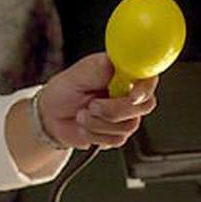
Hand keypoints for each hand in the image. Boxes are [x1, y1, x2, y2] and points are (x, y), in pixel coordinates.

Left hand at [39, 53, 158, 149]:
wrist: (52, 117)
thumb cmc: (64, 91)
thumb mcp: (76, 75)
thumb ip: (97, 69)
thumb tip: (113, 62)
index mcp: (122, 73)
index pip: (148, 77)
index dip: (145, 88)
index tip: (132, 96)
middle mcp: (128, 93)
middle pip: (144, 105)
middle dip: (115, 110)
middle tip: (92, 105)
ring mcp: (125, 115)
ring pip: (129, 125)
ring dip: (99, 123)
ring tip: (83, 115)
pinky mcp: (118, 133)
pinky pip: (117, 139)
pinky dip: (95, 135)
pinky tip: (86, 126)